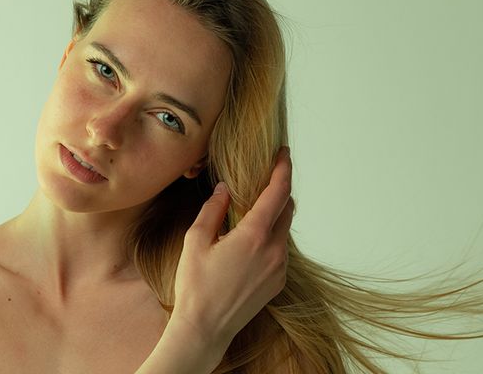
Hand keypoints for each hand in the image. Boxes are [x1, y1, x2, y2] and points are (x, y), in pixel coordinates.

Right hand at [170, 147, 292, 354]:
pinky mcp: (278, 281)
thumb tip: (224, 190)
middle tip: (262, 180)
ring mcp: (279, 267)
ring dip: (273, 216)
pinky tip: (248, 243)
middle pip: (287, 208)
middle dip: (278, 190)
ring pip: (284, 230)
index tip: (283, 153)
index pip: (277, 192)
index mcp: (254, 236)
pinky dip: (270, 237)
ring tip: (249, 214)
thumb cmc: (196, 286)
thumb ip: (212, 210)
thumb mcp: (195, 241)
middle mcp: (274, 250)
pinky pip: (281, 250)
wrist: (205, 328)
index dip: (283, 169)